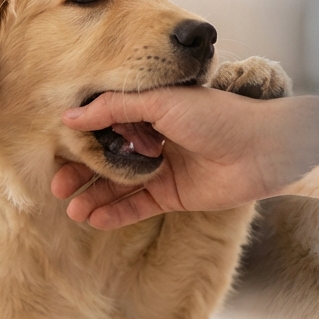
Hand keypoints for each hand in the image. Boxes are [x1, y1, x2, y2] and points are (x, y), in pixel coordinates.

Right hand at [51, 90, 318, 228]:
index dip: (82, 136)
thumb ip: (115, 108)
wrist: (262, 149)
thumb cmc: (218, 115)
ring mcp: (164, 167)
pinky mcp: (174, 195)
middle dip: (82, 171)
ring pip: (119, 183)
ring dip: (94, 195)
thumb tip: (69, 118)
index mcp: (152, 107)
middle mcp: (155, 136)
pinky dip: (115, 212)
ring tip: (70, 207)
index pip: (107, 122)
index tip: (55, 147)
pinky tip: (93, 218)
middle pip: (108, 156)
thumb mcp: (161, 100)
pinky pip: (137, 206)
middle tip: (56, 184)